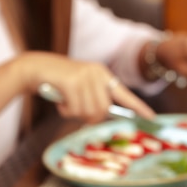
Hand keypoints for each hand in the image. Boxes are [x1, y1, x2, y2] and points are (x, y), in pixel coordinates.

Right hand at [18, 52, 154, 122]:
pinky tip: (59, 102)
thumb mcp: (79, 87)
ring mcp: (85, 77)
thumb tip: (99, 118)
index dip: (138, 107)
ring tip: (66, 103)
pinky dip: (65, 111)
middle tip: (76, 113)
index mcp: (102, 74)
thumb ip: (92, 99)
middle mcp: (97, 73)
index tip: (152, 118)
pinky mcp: (72, 83)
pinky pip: (75, 110)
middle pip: (103, 110)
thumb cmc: (57, 82)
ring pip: (89, 112)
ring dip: (75, 114)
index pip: (123, 94)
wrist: (34, 68)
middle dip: (89, 117)